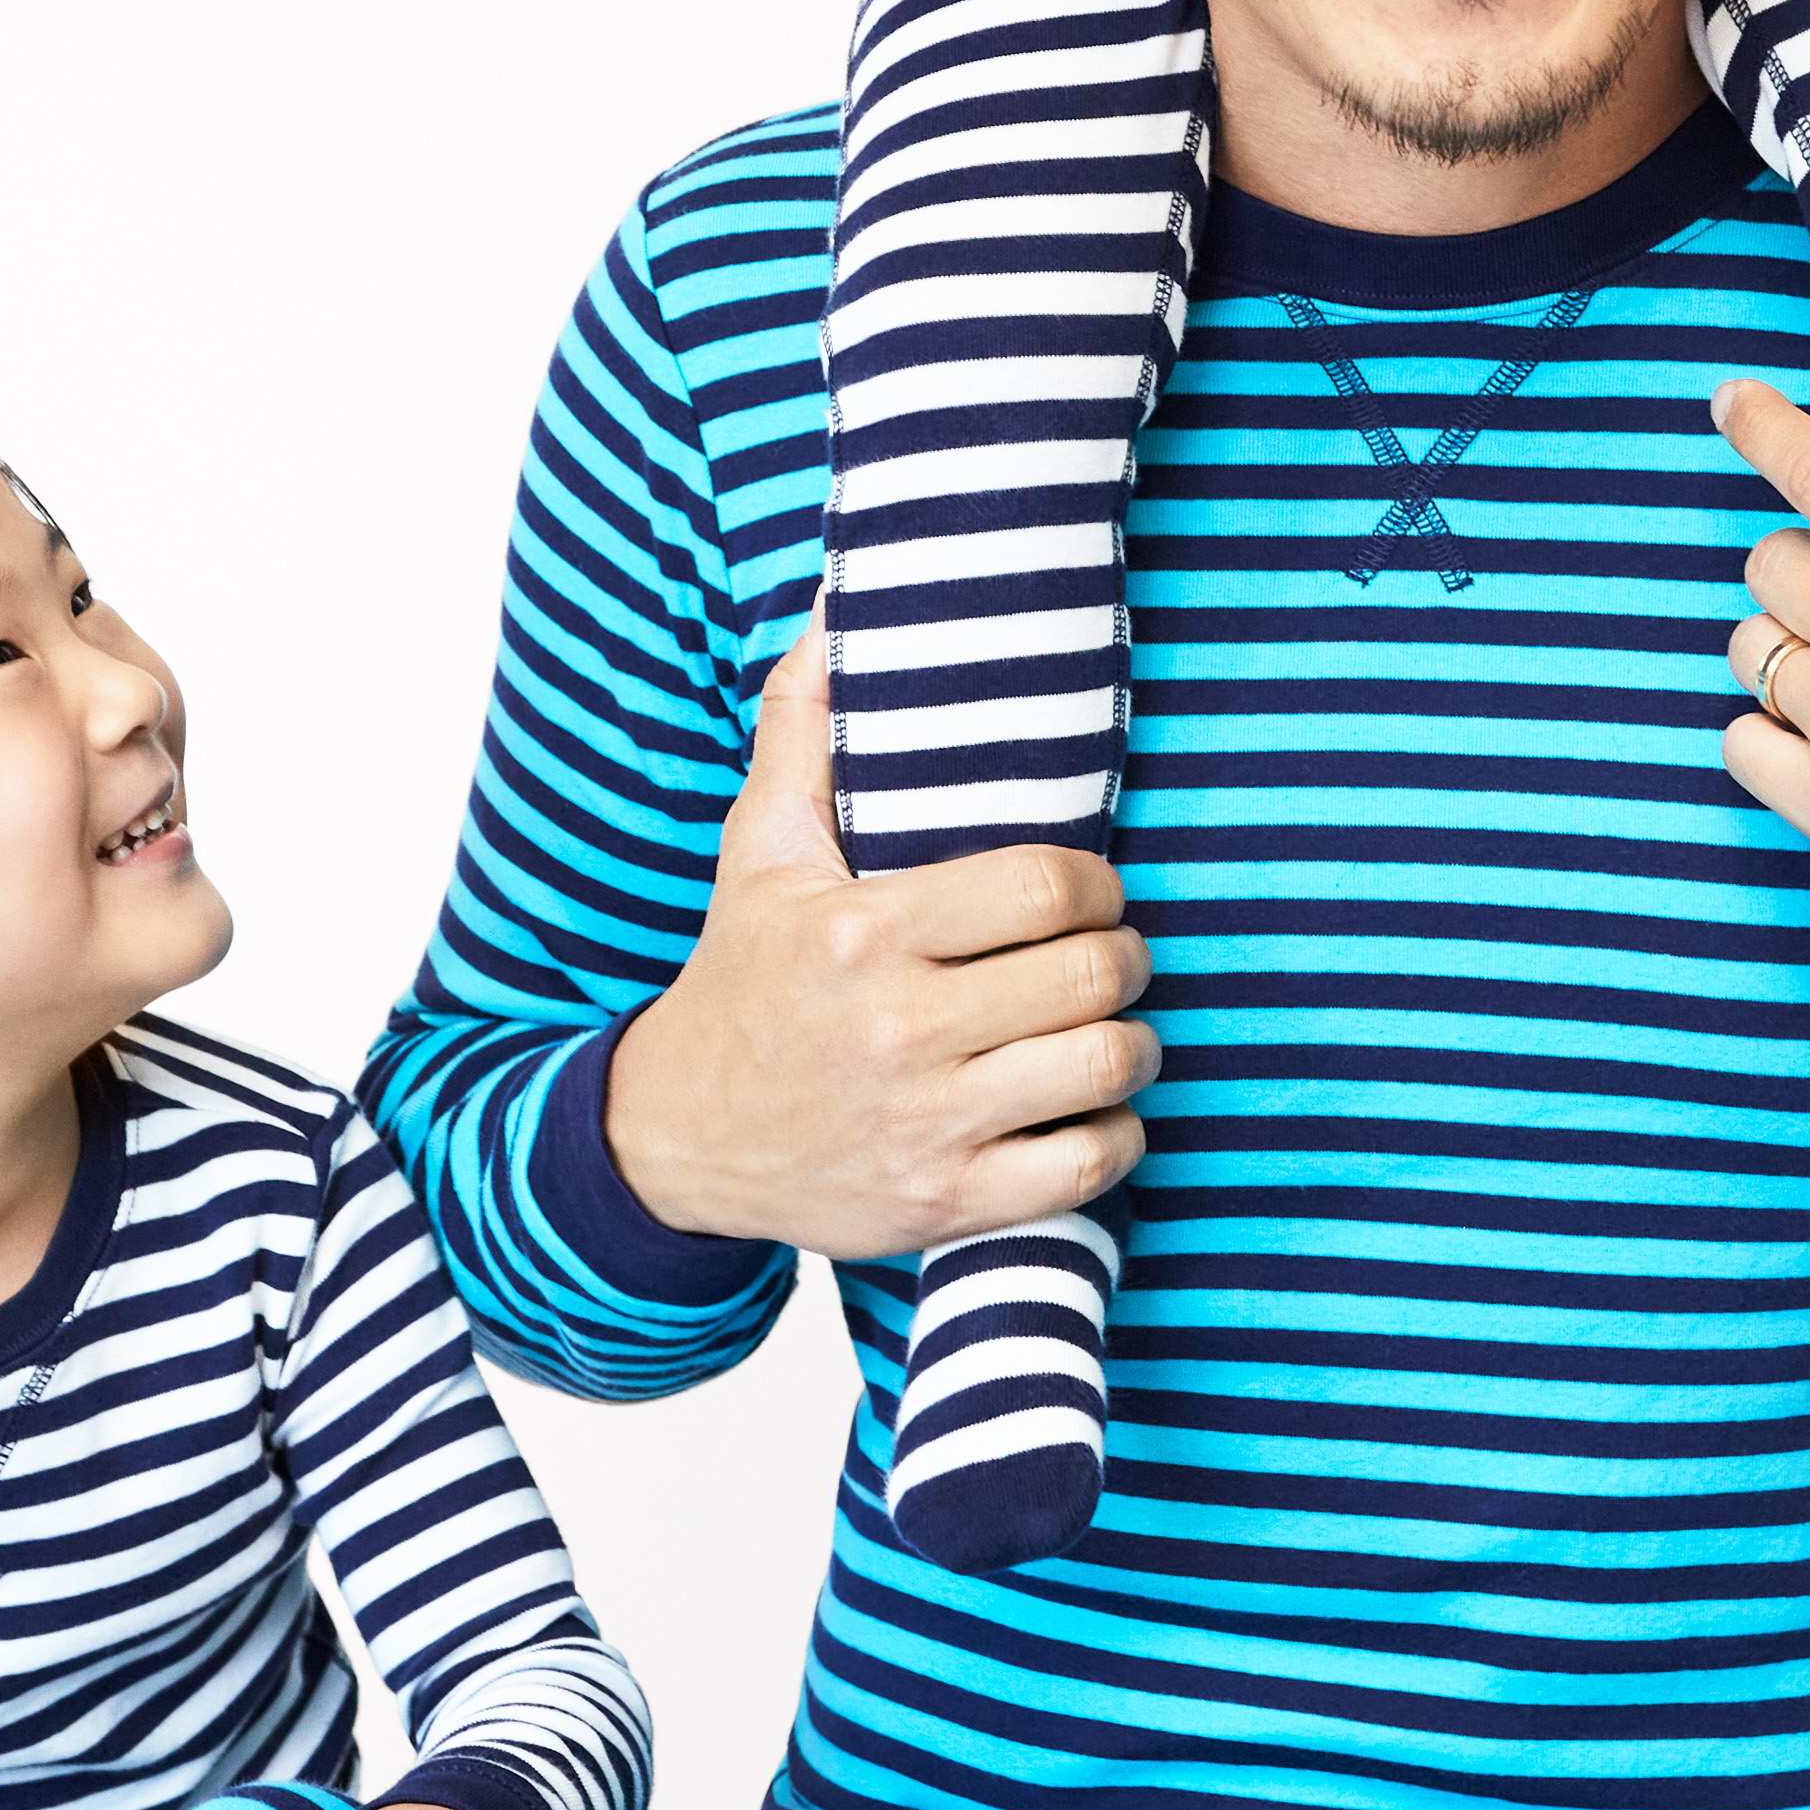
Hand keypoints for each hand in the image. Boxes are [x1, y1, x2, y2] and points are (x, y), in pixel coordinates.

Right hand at [600, 628, 1159, 1258]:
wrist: (676, 1137)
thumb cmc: (743, 976)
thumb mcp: (760, 848)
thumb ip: (807, 724)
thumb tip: (838, 605)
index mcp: (861, 932)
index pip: (1045, 884)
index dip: (1097, 882)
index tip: (1091, 889)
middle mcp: (897, 1030)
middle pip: (1092, 973)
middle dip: (1125, 956)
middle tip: (1110, 954)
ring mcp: (927, 1125)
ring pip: (1105, 1067)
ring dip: (1133, 1043)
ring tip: (1111, 1028)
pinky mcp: (947, 1204)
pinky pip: (1088, 1168)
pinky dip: (1112, 1135)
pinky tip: (1087, 1109)